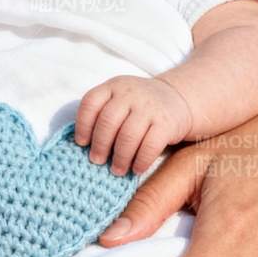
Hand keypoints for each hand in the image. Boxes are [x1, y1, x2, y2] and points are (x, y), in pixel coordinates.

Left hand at [75, 75, 192, 175]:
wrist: (176, 99)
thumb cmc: (137, 108)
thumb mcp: (119, 100)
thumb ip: (101, 115)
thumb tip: (84, 148)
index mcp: (114, 86)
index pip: (91, 102)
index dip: (83, 125)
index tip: (82, 143)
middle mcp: (131, 93)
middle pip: (108, 121)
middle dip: (100, 145)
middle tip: (97, 161)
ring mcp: (150, 107)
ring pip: (128, 135)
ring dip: (120, 157)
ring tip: (116, 170)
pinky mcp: (167, 123)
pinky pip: (150, 145)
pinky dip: (141, 161)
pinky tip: (136, 169)